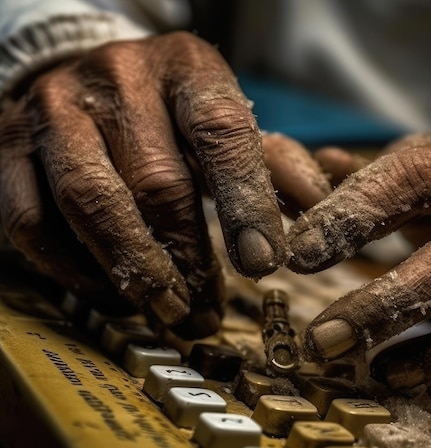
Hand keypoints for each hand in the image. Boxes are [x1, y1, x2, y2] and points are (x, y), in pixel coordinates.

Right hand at [0, 32, 286, 336]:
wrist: (82, 78)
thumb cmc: (171, 114)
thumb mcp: (230, 123)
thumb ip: (274, 163)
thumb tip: (318, 207)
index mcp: (187, 70)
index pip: (222, 134)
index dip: (245, 202)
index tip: (262, 265)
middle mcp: (117, 81)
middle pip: (158, 183)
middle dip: (188, 260)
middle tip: (206, 313)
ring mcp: (56, 114)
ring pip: (92, 203)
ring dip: (134, 270)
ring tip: (167, 312)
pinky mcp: (11, 151)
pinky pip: (34, 223)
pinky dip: (76, 270)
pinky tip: (113, 294)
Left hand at [287, 129, 430, 386]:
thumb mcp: (421, 164)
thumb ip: (360, 175)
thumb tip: (297, 168)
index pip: (411, 179)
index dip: (353, 216)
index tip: (299, 255)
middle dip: (382, 302)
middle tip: (321, 337)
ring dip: (418, 341)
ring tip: (357, 363)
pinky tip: (400, 373)